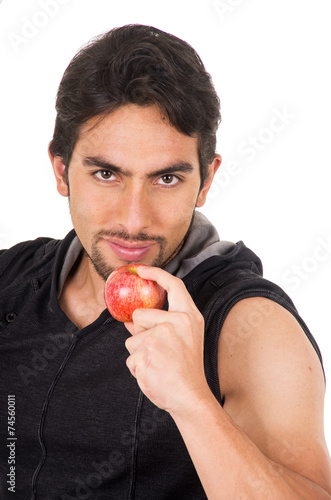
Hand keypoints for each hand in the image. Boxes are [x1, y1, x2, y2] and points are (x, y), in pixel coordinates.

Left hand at [124, 266, 210, 416]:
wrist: (191, 397)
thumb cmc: (186, 369)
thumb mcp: (183, 340)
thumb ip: (161, 324)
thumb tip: (131, 318)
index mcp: (189, 316)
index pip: (174, 285)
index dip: (156, 273)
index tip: (141, 269)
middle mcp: (177, 322)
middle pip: (140, 314)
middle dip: (141, 332)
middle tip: (159, 351)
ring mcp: (161, 337)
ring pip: (132, 338)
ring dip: (139, 353)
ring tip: (158, 364)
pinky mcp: (146, 353)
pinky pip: (130, 356)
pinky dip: (137, 367)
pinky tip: (153, 373)